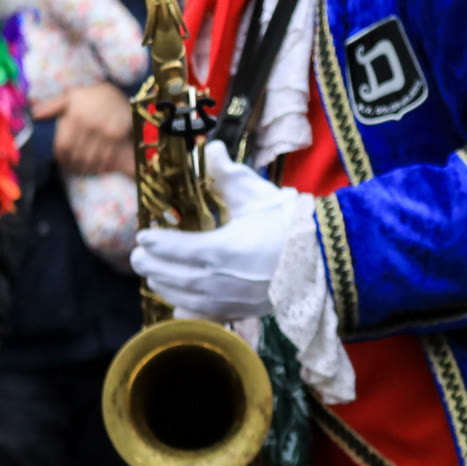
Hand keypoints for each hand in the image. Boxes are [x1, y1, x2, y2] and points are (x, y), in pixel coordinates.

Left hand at [38, 81, 134, 177]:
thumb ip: (52, 106)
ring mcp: (104, 130)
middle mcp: (89, 124)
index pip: (63, 145)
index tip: (61, 162)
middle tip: (73, 169)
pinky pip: (107, 156)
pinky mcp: (118, 135)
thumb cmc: (92, 95)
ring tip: (84, 170)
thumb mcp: (72, 96)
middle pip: (77, 154)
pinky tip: (99, 167)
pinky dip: (102, 165)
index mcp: (75, 116)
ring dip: (87, 167)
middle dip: (73, 165)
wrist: (121, 92)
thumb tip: (35, 116)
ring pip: (92, 158)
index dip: (61, 157)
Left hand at [130, 141, 300, 319]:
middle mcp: (220, 280)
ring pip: (180, 297)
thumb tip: (208, 150)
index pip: (173, 249)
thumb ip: (226, 173)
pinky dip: (185, 308)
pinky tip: (179, 301)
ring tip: (154, 272)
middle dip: (151, 263)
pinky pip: (202, 315)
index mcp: (222, 249)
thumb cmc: (290, 225)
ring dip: (163, 284)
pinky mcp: (240, 311)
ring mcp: (229, 300)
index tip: (143, 234)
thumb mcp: (256, 195)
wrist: (326, 259)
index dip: (154, 242)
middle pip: (170, 276)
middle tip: (140, 253)